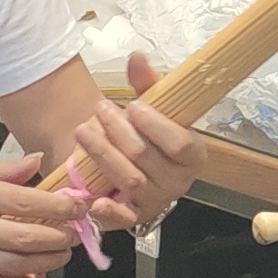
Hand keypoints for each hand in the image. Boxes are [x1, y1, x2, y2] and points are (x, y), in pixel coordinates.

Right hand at [0, 157, 103, 277]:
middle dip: (59, 238)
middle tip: (76, 234)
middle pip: (26, 236)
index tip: (78, 206)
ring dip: (46, 262)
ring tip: (61, 255)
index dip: (59, 206)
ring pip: (16, 264)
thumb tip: (36, 162)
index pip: (25, 200)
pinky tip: (31, 276)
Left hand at [53, 53, 200, 230]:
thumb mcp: (156, 107)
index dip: (154, 125)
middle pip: (146, 157)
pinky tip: (94, 199)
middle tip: (100, 109)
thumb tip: (136, 57)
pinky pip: (123, 219)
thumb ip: (148, 84)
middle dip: (118, 131)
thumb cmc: (153, 135)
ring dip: (103, 154)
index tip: (132, 106)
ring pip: (129, 179)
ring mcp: (156, 200)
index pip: (179, 142)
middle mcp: (178, 182)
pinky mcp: (134, 217)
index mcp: (193, 155)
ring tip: (84, 131)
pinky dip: (108, 212)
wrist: (145, 166)